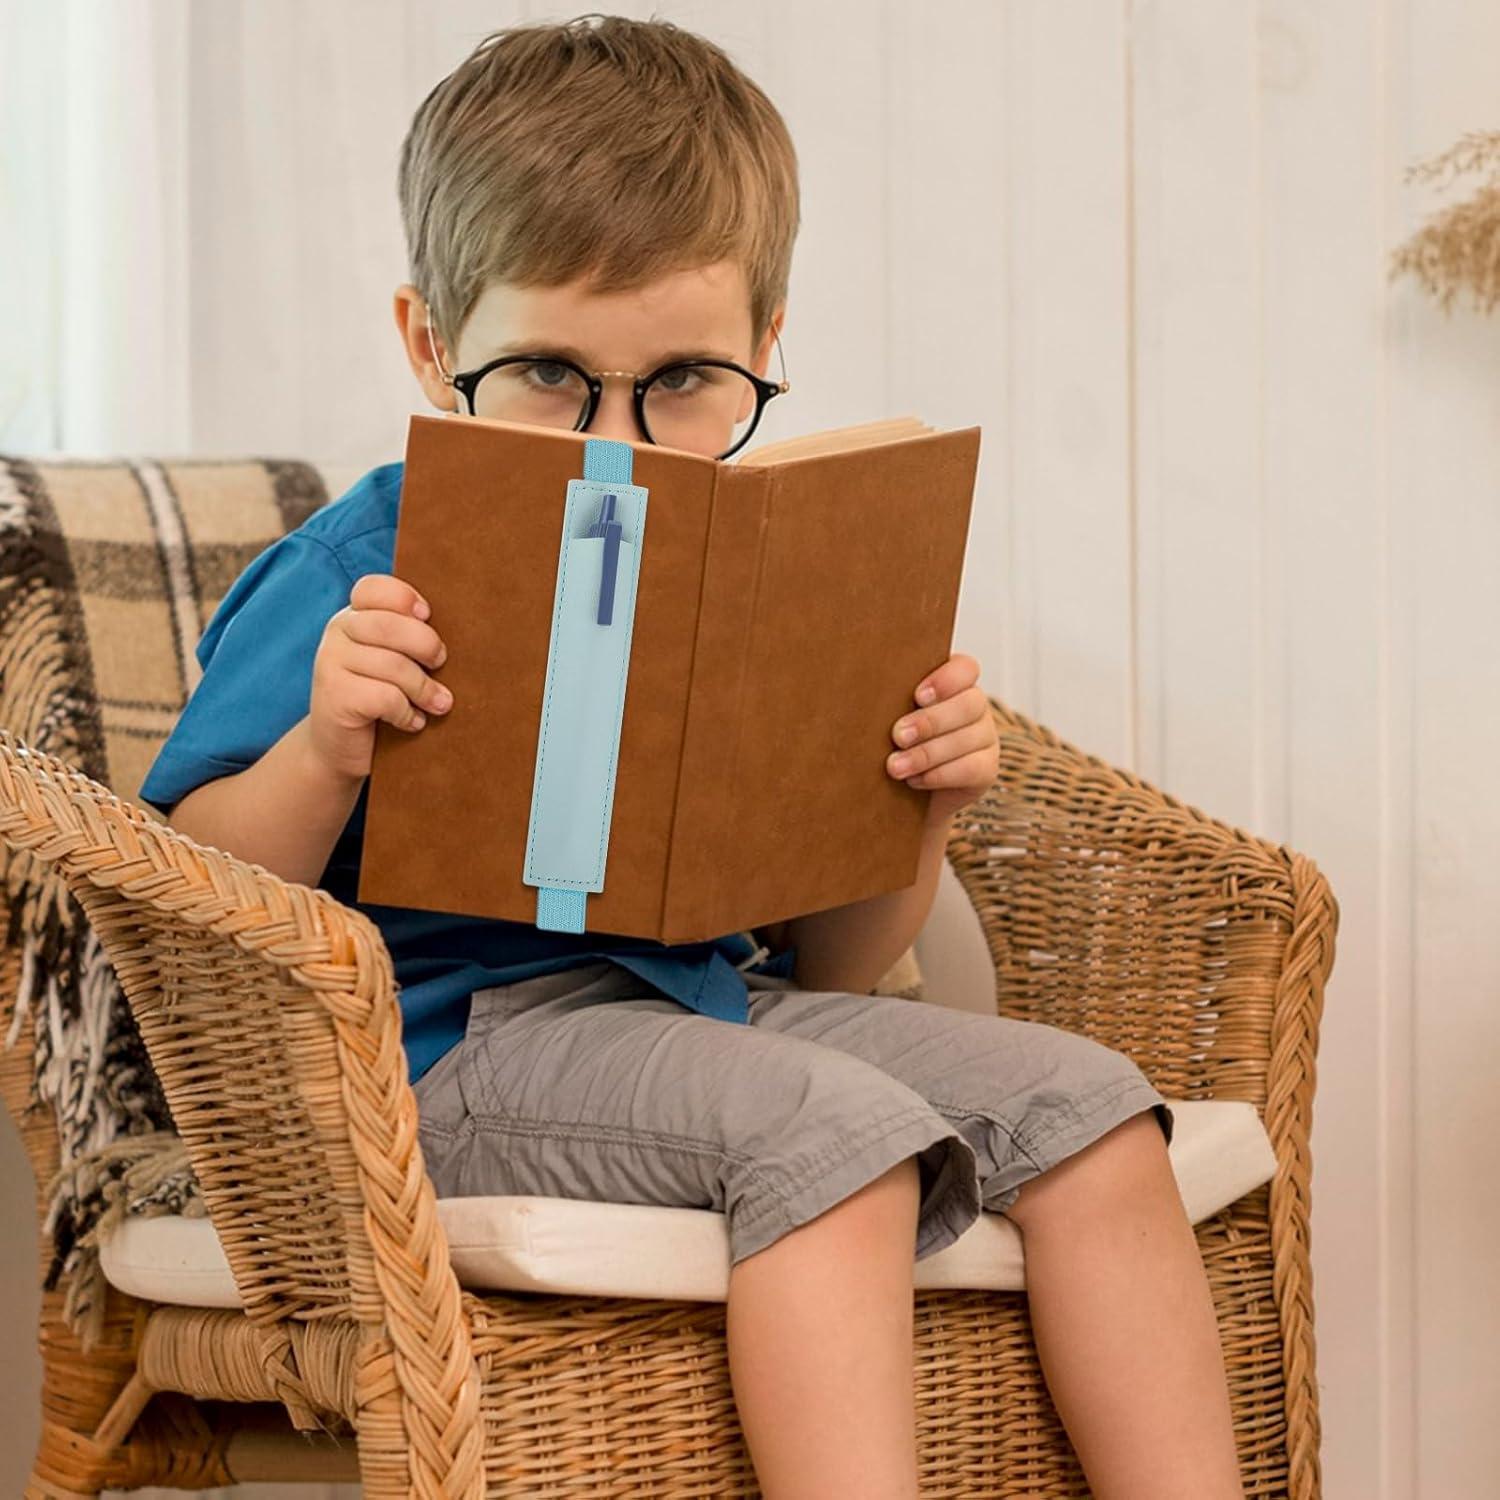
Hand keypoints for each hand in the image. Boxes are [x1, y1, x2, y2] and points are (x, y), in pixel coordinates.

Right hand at [308, 573, 451, 781]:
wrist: (341, 750)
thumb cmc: (379, 700)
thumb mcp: (392, 662)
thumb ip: (409, 638)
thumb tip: (464, 627)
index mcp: (353, 616)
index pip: (373, 588)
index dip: (404, 597)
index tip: (427, 615)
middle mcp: (337, 633)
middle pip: (388, 626)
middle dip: (425, 644)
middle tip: (441, 663)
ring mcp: (330, 664)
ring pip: (392, 665)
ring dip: (425, 689)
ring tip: (438, 704)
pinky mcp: (335, 697)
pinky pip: (386, 697)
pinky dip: (408, 713)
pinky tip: (413, 722)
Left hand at [885, 652, 997, 823]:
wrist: (900, 795)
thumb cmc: (888, 744)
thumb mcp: (886, 716)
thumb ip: (886, 699)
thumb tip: (857, 688)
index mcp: (952, 683)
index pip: (965, 668)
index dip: (946, 680)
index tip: (917, 696)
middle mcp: (975, 706)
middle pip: (969, 703)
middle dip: (931, 721)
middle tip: (898, 736)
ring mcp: (985, 737)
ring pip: (968, 738)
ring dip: (927, 753)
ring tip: (895, 766)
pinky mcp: (986, 769)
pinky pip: (972, 768)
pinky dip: (940, 775)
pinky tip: (914, 780)